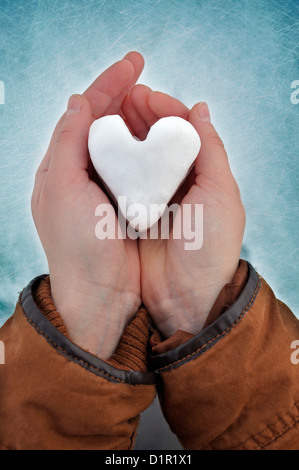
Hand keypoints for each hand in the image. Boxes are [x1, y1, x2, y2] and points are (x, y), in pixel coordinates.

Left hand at [31, 52, 144, 358]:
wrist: (100, 294)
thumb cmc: (77, 246)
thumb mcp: (61, 189)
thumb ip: (67, 142)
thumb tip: (78, 101)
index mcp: (60, 166)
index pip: (82, 113)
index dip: (106, 85)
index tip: (134, 63)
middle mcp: (79, 173)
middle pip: (101, 121)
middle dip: (122, 95)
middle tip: (146, 76)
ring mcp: (103, 188)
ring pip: (120, 140)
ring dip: (137, 118)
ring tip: (157, 101)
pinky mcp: (124, 203)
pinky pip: (136, 164)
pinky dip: (147, 146)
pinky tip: (160, 137)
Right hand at [122, 85, 245, 336]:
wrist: (183, 295)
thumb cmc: (209, 246)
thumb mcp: (220, 193)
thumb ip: (211, 149)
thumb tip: (200, 108)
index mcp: (204, 175)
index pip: (184, 131)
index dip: (165, 110)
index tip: (144, 94)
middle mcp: (179, 183)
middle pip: (159, 140)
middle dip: (142, 115)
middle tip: (124, 98)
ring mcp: (155, 197)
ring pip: (140, 155)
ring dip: (128, 133)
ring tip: (112, 114)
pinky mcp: (134, 211)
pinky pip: (124, 179)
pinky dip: (116, 161)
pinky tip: (104, 146)